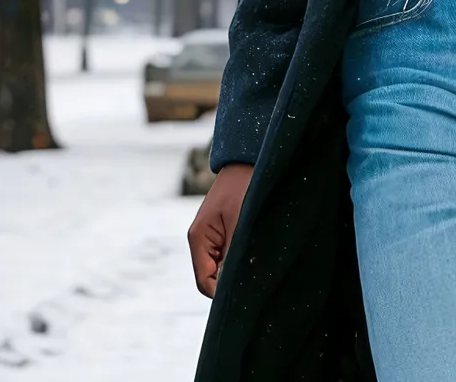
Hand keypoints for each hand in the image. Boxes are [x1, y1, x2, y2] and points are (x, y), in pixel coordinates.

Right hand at [187, 162, 253, 297]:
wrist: (247, 161)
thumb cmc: (243, 187)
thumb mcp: (240, 221)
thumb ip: (233, 252)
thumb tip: (231, 281)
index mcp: (198, 238)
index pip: (204, 280)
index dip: (220, 293)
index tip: (242, 296)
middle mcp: (201, 240)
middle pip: (212, 276)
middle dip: (229, 281)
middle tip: (254, 284)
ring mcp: (212, 236)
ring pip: (221, 266)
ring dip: (236, 268)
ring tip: (257, 266)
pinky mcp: (223, 231)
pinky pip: (228, 253)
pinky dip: (239, 257)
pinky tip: (255, 253)